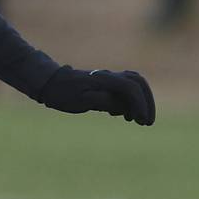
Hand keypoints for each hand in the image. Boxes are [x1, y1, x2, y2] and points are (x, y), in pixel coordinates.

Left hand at [39, 66, 154, 124]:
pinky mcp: (107, 83)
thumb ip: (103, 101)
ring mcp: (109, 78)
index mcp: (103, 79)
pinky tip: (125, 115)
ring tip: (138, 121)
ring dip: (141, 101)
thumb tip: (124, 106)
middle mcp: (109, 76)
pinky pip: (127, 89)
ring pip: (135, 84)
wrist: (52, 83)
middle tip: (147, 122)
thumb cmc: (63, 93)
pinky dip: (132, 101)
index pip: (130, 87)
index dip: (139, 104)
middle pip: (138, 82)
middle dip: (147, 102)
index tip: (141, 121)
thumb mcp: (80, 101)